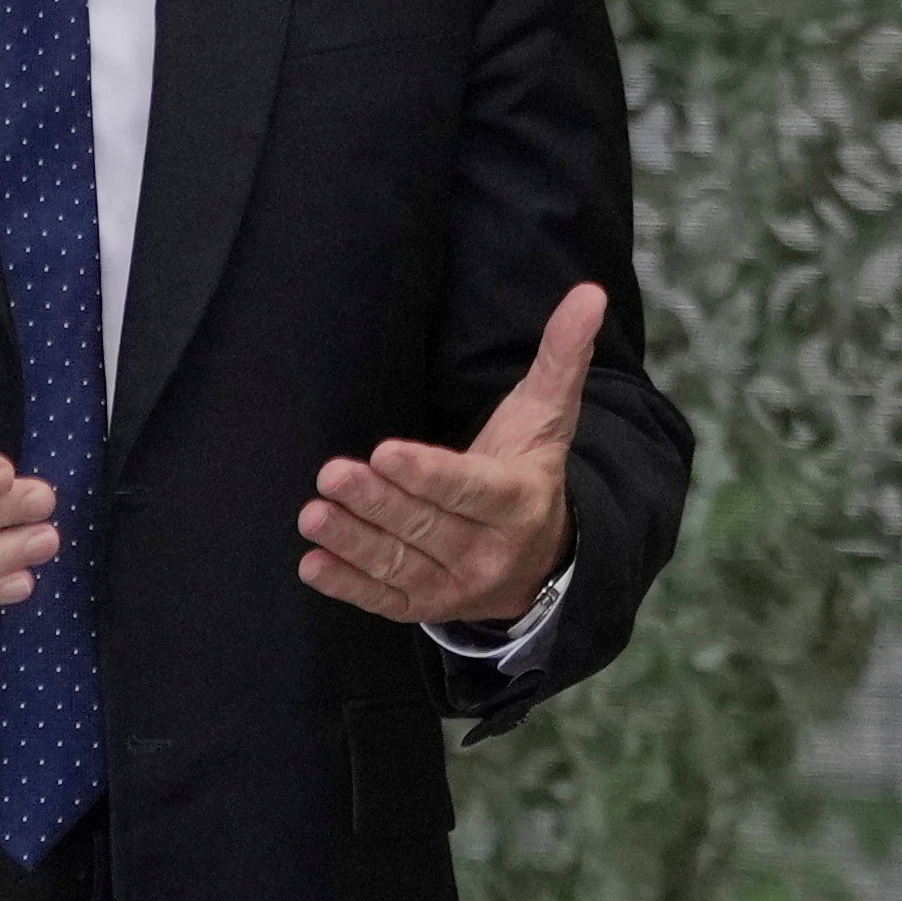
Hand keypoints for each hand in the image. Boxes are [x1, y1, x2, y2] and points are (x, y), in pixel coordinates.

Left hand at [300, 281, 606, 632]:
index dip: (427, 475)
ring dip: (354, 542)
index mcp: (519, 499)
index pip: (470, 488)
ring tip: (313, 514)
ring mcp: (457, 585)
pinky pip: (385, 601)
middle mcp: (489, 549)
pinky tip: (313, 565)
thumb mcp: (549, 415)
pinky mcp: (427, 607)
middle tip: (332, 474)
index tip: (384, 453)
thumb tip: (588, 293)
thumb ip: (562, 355)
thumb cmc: (531, 469)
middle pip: (426, 525)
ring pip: (400, 564)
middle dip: (378, 502)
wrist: (542, 558)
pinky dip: (348, 586)